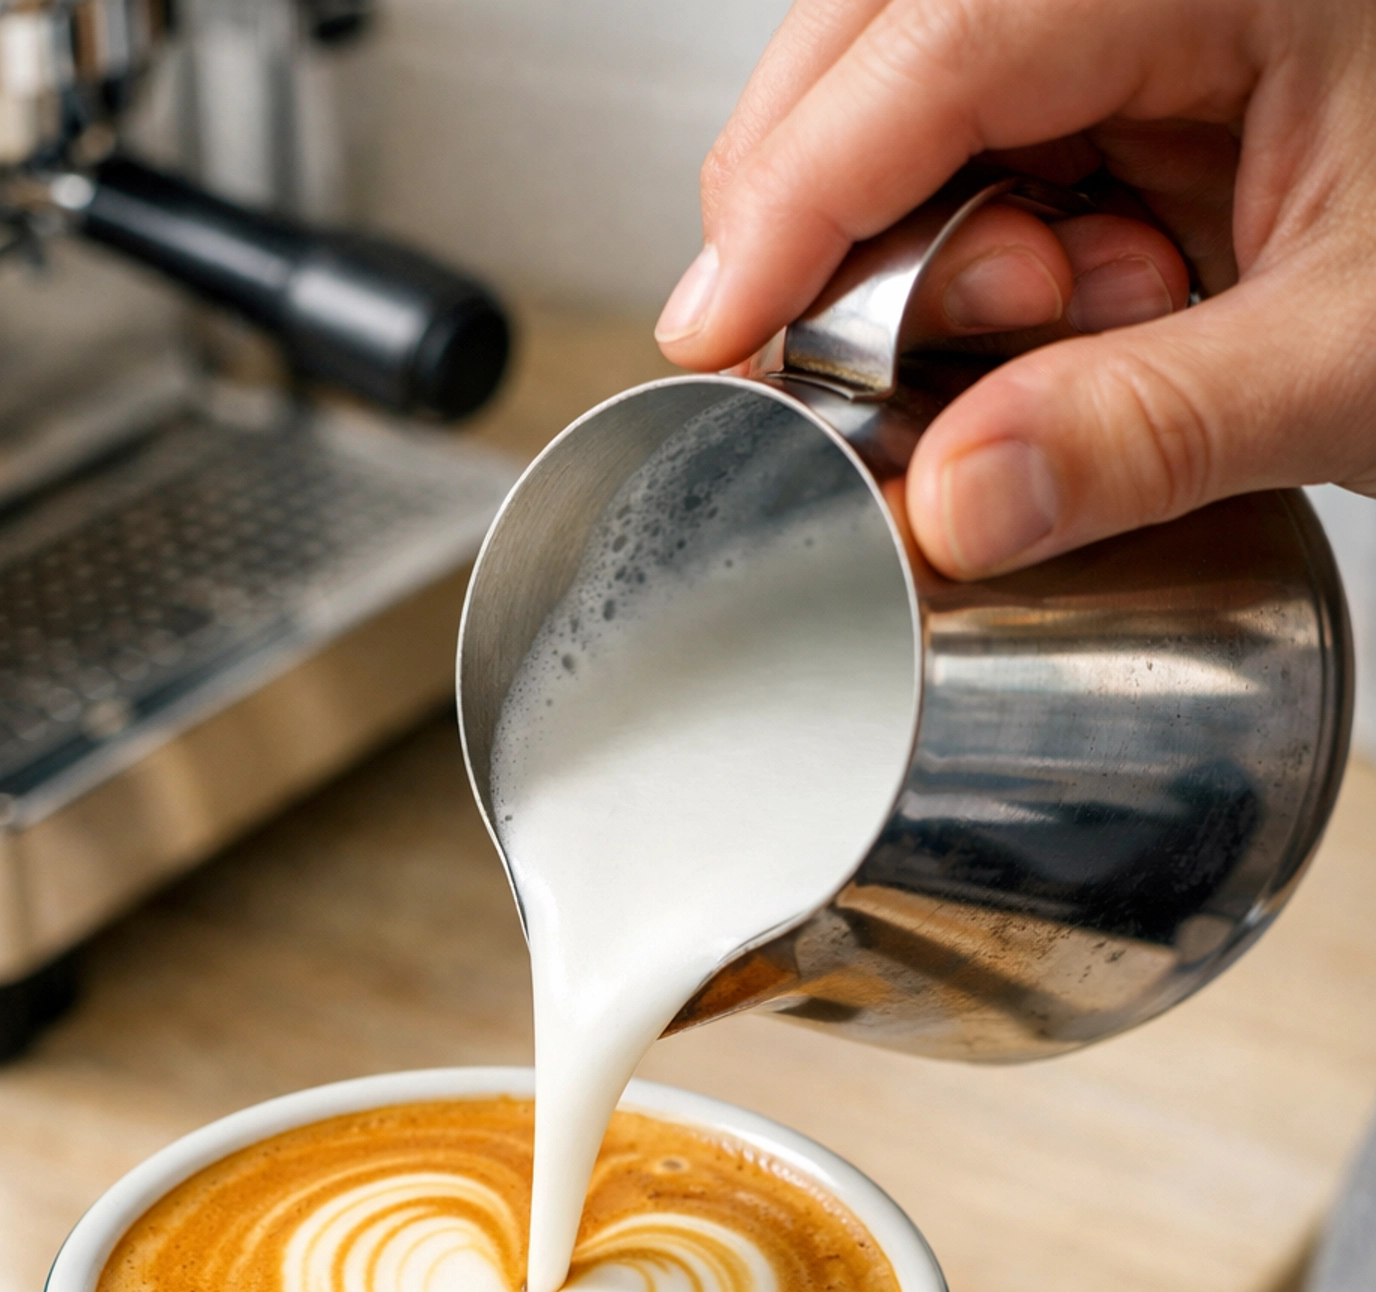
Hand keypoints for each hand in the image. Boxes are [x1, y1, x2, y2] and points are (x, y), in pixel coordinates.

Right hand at [655, 0, 1375, 578]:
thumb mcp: (1353, 359)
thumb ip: (1145, 432)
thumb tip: (950, 506)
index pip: (944, 40)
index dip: (801, 197)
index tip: (714, 330)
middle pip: (887, 38)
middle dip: (842, 223)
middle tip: (852, 372)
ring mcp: (1150, 4)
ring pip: (918, 90)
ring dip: (928, 244)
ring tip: (1060, 330)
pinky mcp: (1151, 56)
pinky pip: (995, 129)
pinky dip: (990, 238)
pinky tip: (1073, 302)